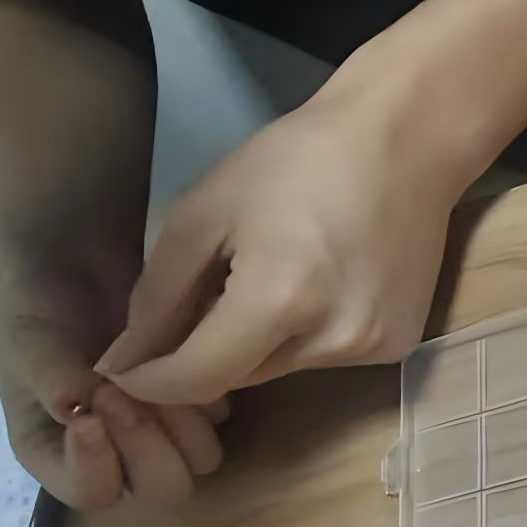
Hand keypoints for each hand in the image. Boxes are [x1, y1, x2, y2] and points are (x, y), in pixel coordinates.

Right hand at [0, 239, 227, 510]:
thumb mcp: (30, 342)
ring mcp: (165, 430)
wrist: (73, 260)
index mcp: (61, 457)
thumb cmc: (37, 308)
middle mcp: (118, 456)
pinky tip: (182, 357)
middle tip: (121, 393)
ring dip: (182, 424)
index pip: (90, 494)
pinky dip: (205, 391)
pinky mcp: (197, 399)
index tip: (90, 415)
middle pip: (158, 490)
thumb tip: (74, 412)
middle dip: (146, 447)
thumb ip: (51, 379)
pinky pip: (219, 413)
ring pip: (199, 459)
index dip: (95, 466)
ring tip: (154, 375)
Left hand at [95, 86, 463, 406]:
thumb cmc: (296, 162)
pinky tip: (314, 284)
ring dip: (253, 342)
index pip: (198, 378)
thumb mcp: (204, 213)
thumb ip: (158, 295)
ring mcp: (372, 350)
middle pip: (238, 376)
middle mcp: (331, 341)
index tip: (121, 367)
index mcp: (279, 299)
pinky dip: (300, 335)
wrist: (404, 145)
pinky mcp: (396, 349)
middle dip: (203, 351)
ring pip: (278, 369)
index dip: (151, 381)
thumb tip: (124, 362)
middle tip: (199, 295)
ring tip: (265, 277)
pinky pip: (321, 359)